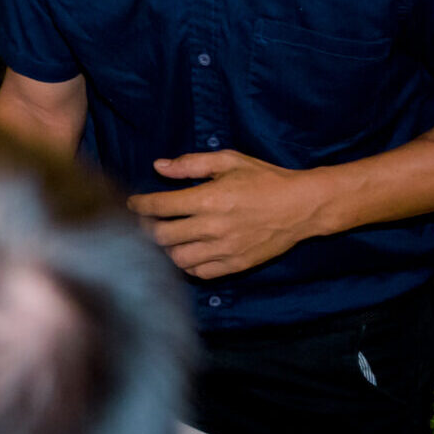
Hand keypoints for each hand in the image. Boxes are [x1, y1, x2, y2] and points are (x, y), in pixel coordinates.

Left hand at [126, 151, 330, 278]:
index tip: (131, 203)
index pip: (160, 206)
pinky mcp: (236, 264)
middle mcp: (213, 227)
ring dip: (164, 249)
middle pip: (161, 236)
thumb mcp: (229, 161)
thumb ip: (191, 163)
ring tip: (163, 237)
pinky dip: (186, 264)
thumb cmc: (264, 179)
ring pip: (177, 258)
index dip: (138, 205)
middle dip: (145, 228)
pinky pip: (200, 272)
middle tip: (142, 221)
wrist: (302, 207)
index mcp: (209, 199)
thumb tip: (158, 166)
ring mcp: (225, 249)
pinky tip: (185, 252)